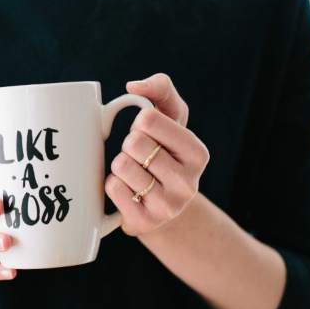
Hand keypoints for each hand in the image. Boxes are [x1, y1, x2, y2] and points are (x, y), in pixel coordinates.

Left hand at [104, 73, 209, 235]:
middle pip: (133, 143)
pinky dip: (112, 184)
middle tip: (140, 157)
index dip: (139, 123)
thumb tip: (134, 86)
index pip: (148, 120)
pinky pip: (112, 188)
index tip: (148, 134)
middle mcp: (188, 182)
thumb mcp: (170, 118)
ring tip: (134, 174)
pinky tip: (127, 191)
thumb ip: (160, 89)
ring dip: (119, 166)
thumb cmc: (163, 151)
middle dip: (128, 145)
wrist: (162, 206)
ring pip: (121, 166)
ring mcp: (168, 207)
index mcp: (197, 153)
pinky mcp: (145, 222)